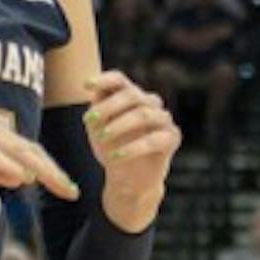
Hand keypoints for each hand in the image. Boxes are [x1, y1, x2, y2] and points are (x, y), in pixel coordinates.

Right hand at [0, 104, 74, 197]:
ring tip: (58, 185)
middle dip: (53, 173)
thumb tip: (20, 179)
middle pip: (29, 151)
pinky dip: (5, 165)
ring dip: (40, 169)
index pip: (29, 152)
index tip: (68, 189)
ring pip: (15, 151)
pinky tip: (22, 178)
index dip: (50, 170)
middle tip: (72, 192)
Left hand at [87, 70, 180, 224]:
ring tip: (101, 138)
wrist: (127, 180)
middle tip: (89, 119)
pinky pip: (153, 140)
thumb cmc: (111, 148)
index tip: (86, 86)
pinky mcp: (173, 138)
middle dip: (109, 106)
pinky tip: (115, 156)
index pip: (119, 80)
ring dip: (119, 126)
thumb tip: (95, 93)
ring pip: (144, 114)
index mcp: (131, 96)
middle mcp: (150, 103)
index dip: (104, 79)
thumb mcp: (97, 128)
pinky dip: (131, 148)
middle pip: (132, 94)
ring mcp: (164, 119)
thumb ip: (97, 109)